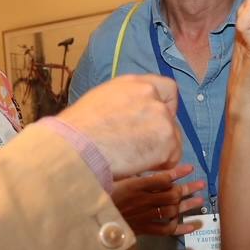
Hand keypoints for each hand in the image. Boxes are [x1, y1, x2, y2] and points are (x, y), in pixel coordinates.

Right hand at [59, 75, 180, 176]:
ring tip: (133, 159)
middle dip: (160, 134)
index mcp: (134, 83)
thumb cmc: (78, 131)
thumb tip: (131, 116)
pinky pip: (173, 157)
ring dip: (159, 151)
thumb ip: (126, 104)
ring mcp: (161, 116)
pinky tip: (138, 166)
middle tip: (140, 148)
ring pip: (173, 138)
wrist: (76, 147)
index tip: (155, 122)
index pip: (168, 88)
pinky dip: (160, 165)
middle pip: (171, 117)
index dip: (165, 107)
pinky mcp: (166, 139)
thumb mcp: (102, 101)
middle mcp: (150, 94)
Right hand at [111, 163, 206, 236]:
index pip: (162, 178)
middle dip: (188, 188)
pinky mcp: (144, 229)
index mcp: (135, 185)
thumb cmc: (102, 194)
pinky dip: (181, 228)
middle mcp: (143, 200)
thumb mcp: (116, 179)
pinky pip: (166, 230)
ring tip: (200, 200)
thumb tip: (151, 169)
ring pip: (172, 211)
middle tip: (201, 185)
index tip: (190, 168)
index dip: (178, 173)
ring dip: (187, 205)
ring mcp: (145, 216)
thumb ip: (133, 174)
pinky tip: (192, 226)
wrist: (94, 219)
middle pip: (171, 194)